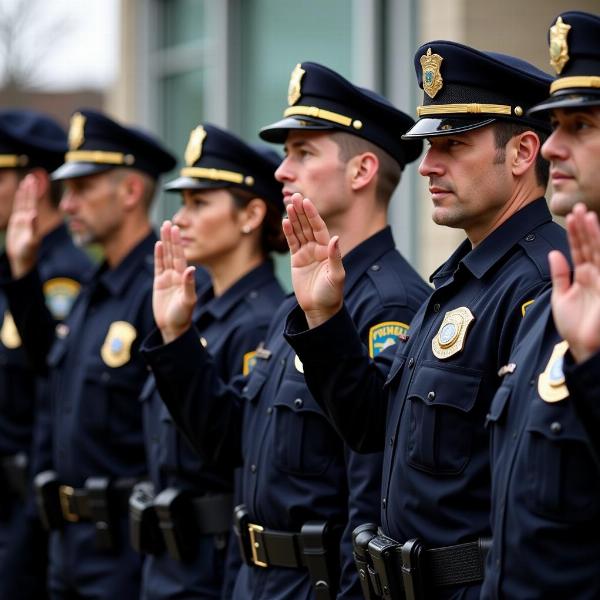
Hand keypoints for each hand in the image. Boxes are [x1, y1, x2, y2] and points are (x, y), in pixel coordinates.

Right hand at [6, 174, 40, 278]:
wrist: (23, 259)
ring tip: (26, 182)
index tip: (34, 182)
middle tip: (31, 177)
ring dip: (24, 192)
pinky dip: (18, 200)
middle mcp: (29, 218)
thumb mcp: (31, 240)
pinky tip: (19, 194)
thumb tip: (33, 214)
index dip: (33, 192)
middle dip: (30, 189)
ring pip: (23, 203)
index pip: (33, 203)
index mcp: (33, 220)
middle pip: (29, 200)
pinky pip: (17, 208)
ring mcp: (23, 219)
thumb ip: (33, 227)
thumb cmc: (28, 252)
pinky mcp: (17, 223)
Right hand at [153, 221, 196, 343]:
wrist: (173, 328)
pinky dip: (158, 256)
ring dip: (165, 243)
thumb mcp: (188, 301)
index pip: (180, 256)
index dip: (177, 243)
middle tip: (169, 222)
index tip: (176, 228)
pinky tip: (158, 245)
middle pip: (173, 253)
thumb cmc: (183, 316)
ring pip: (165, 257)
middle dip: (171, 238)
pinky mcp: (159, 284)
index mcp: (184, 278)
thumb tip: (190, 268)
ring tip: (163, 228)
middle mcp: (177, 275)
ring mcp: (168, 279)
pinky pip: (158, 267)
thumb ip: (188, 285)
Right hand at [282, 193, 344, 328]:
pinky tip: (284, 221)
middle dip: (302, 211)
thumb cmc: (332, 294)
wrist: (320, 308)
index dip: (312, 215)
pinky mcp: (297, 260)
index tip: (306, 201)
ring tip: (288, 204)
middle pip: (308, 226)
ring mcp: (306, 253)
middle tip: (294, 196)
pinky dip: (288, 232)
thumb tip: (335, 238)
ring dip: (294, 219)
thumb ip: (335, 257)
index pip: (319, 227)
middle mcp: (318, 248)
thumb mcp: (336, 276)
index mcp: (328, 249)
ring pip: (299, 232)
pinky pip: (291, 243)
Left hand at [550, 203, 599, 362]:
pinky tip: (596, 239)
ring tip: (586, 215)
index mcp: (584, 276)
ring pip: (598, 251)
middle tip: (578, 207)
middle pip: (590, 246)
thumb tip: (554, 253)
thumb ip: (560, 275)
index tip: (571, 215)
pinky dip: (599, 250)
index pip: (579, 249)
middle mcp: (595, 275)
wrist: (584, 349)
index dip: (575, 233)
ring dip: (593, 234)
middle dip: (584, 227)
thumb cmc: (576, 327)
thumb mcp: (561, 298)